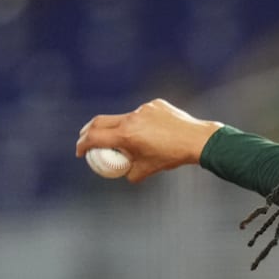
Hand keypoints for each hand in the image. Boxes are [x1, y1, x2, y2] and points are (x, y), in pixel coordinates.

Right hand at [75, 99, 222, 182]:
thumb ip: (131, 173)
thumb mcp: (149, 169)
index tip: (80, 152)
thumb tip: (123, 174)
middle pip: (100, 122)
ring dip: (121, 128)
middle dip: (89, 131)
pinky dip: (142, 123)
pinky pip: (142, 113)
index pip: (94, 137)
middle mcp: (131, 119)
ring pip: (124, 118)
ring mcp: (143, 109)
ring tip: (136, 141)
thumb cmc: (173, 156)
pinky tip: (156, 133)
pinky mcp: (155, 104)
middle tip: (88, 140)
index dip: (83, 145)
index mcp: (126, 135)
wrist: (198, 140)